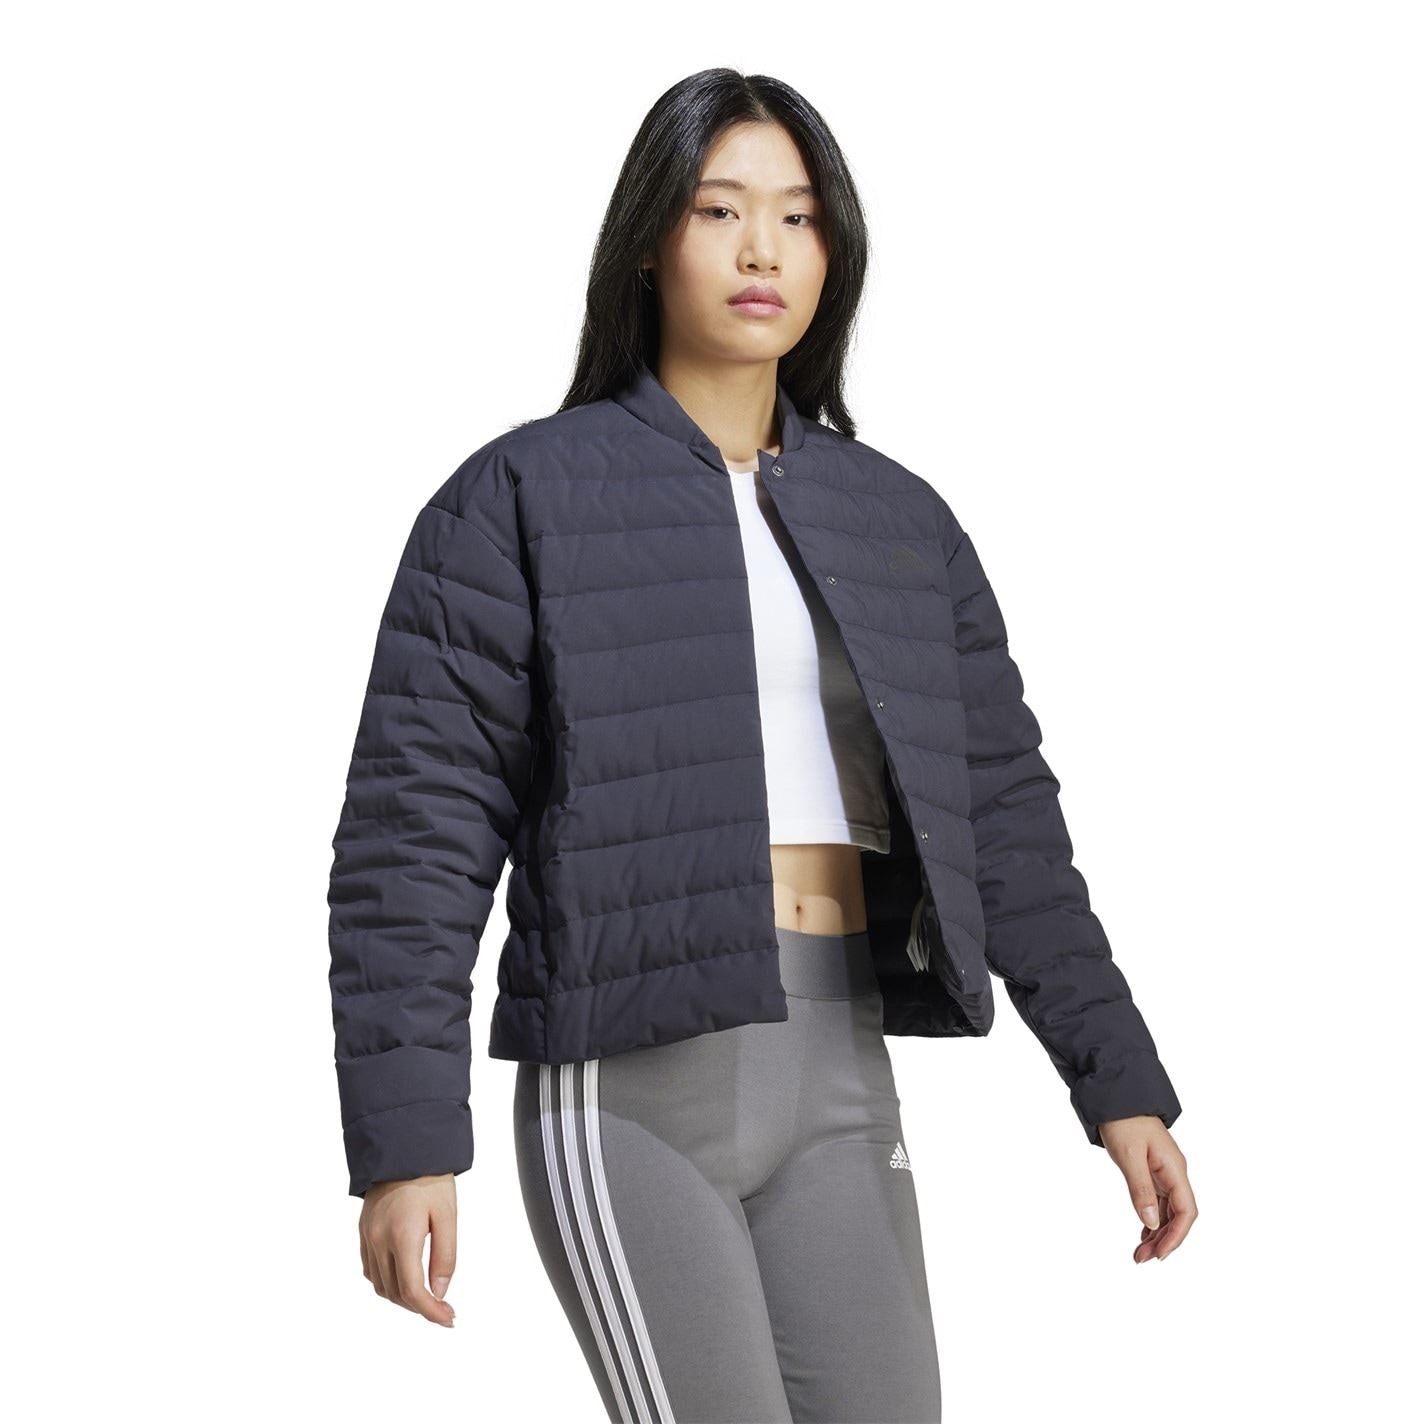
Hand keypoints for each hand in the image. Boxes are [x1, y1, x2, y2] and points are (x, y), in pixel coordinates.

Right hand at [359, 1173, 457, 1324]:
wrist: (402, 1149)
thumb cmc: (429, 1178)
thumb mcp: (448, 1215)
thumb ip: (445, 1255)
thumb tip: (440, 1291)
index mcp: (402, 1236)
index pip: (413, 1291)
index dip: (431, 1312)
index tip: (448, 1319)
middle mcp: (379, 1240)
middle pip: (396, 1294)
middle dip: (420, 1307)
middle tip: (443, 1309)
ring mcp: (367, 1237)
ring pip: (381, 1286)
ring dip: (403, 1298)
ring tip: (426, 1297)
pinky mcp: (363, 1233)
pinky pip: (371, 1271)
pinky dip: (387, 1283)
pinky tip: (404, 1278)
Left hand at [1097, 1117, 1196, 1262]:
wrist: (1115, 1095)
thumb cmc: (1123, 1121)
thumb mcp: (1129, 1156)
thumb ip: (1140, 1189)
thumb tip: (1151, 1222)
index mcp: (1174, 1169)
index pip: (1186, 1211)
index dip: (1176, 1237)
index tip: (1159, 1256)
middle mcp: (1174, 1172)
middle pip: (1178, 1215)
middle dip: (1164, 1240)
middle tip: (1141, 1258)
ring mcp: (1164, 1171)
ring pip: (1167, 1210)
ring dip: (1156, 1232)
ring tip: (1138, 1252)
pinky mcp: (1152, 1169)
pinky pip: (1158, 1201)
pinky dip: (1151, 1218)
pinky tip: (1143, 1232)